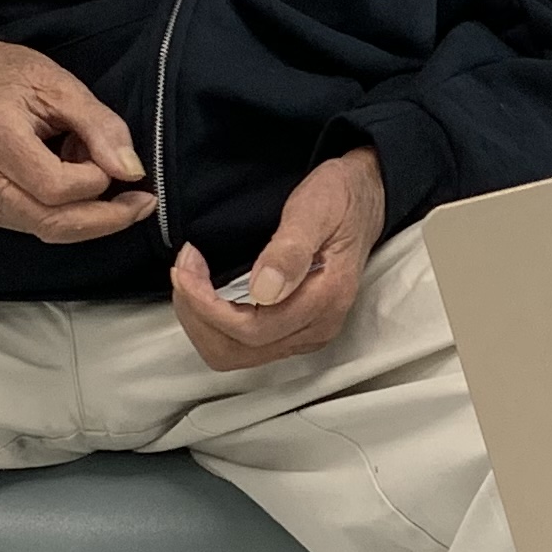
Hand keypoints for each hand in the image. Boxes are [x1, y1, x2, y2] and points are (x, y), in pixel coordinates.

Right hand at [0, 40, 154, 242]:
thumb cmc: (11, 79)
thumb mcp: (63, 87)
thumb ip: (102, 128)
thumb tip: (131, 173)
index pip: (55, 187)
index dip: (95, 181)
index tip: (114, 161)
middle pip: (51, 222)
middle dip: (105, 217)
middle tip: (141, 202)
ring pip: (45, 230)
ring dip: (85, 213)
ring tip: (97, 177)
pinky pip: (33, 225)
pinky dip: (63, 211)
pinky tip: (70, 184)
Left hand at [171, 146, 384, 371]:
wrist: (366, 198)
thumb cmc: (342, 198)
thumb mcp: (317, 208)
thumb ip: (291, 250)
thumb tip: (264, 291)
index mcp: (325, 300)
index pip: (251, 330)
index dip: (207, 306)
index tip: (187, 266)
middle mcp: (317, 327)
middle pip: (237, 351)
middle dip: (198, 315)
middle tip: (185, 269)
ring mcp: (307, 333)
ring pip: (235, 354)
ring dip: (202, 321)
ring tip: (191, 279)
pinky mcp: (296, 329)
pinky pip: (244, 344)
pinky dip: (215, 322)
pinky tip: (208, 291)